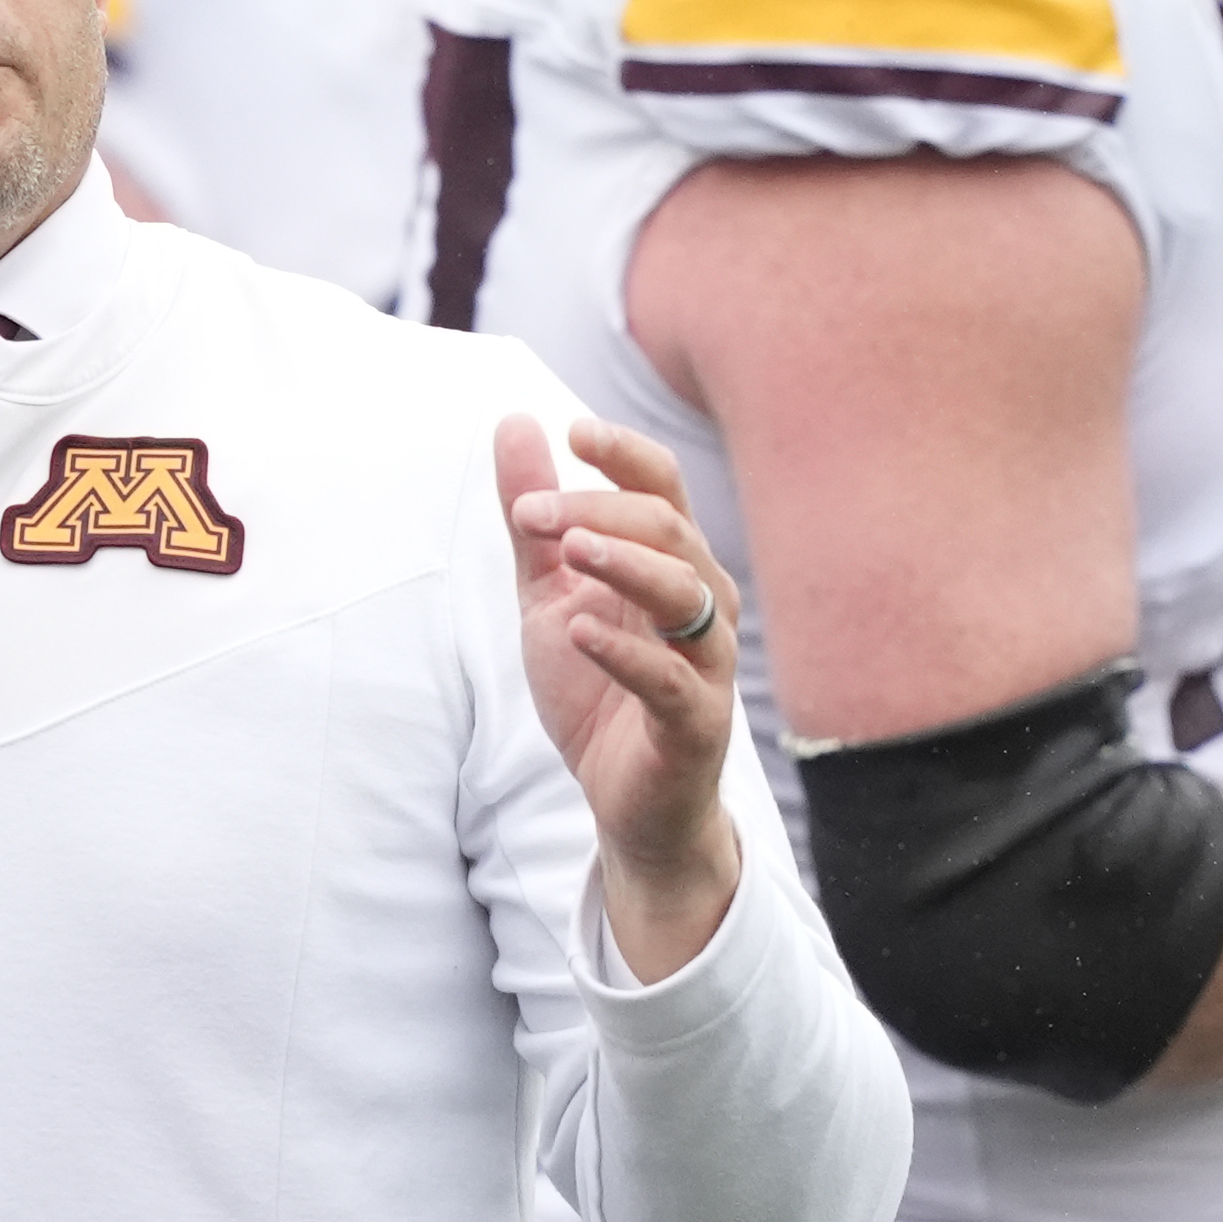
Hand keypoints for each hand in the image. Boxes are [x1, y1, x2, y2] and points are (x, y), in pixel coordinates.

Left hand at [499, 414, 743, 980]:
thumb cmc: (597, 691)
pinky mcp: (695, 722)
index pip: (663, 488)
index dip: (625, 453)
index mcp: (673, 565)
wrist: (625, 800)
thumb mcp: (550, 595)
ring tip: (570, 551)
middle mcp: (704, 603)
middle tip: (531, 515)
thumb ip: (535, 521)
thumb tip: (515, 421)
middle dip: (600, 510)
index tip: (572, 432)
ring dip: (625, 564)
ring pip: (685, 593)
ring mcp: (707, 663)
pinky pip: (670, 679)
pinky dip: (624, 653)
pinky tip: (579, 633)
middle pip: (670, 529)